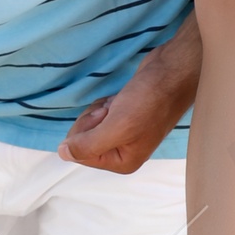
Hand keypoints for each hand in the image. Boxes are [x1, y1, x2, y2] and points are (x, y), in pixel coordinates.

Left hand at [59, 17, 200, 174]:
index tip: (105, 118)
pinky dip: (105, 103)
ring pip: (90, 124)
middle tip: (114, 109)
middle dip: (92, 120)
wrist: (172, 72)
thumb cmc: (148, 101)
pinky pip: (100, 113)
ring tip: (121, 102)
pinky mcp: (124, 115)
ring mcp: (123, 133)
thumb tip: (63, 154)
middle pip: (83, 139)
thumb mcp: (116, 127)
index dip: (84, 132)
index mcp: (122, 162)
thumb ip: (87, 145)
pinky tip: (121, 98)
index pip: (81, 154)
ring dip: (100, 109)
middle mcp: (122, 151)